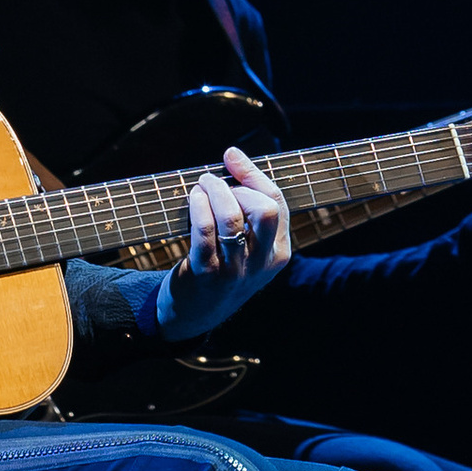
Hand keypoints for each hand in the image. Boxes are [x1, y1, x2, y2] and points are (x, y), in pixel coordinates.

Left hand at [156, 144, 291, 338]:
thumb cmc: (222, 267)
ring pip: (232, 217)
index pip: (277, 203)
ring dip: (214, 191)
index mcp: (278, 252)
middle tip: (216, 182)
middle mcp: (261, 262)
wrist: (195, 314)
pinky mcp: (206, 273)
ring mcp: (234, 270)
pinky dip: (199, 206)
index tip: (231, 156)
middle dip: (240, 186)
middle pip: (266, 209)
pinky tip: (194, 198)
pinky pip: (205, 231)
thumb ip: (249, 210)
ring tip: (201, 185)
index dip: (254, 174)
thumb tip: (235, 158)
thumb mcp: (249, 247)